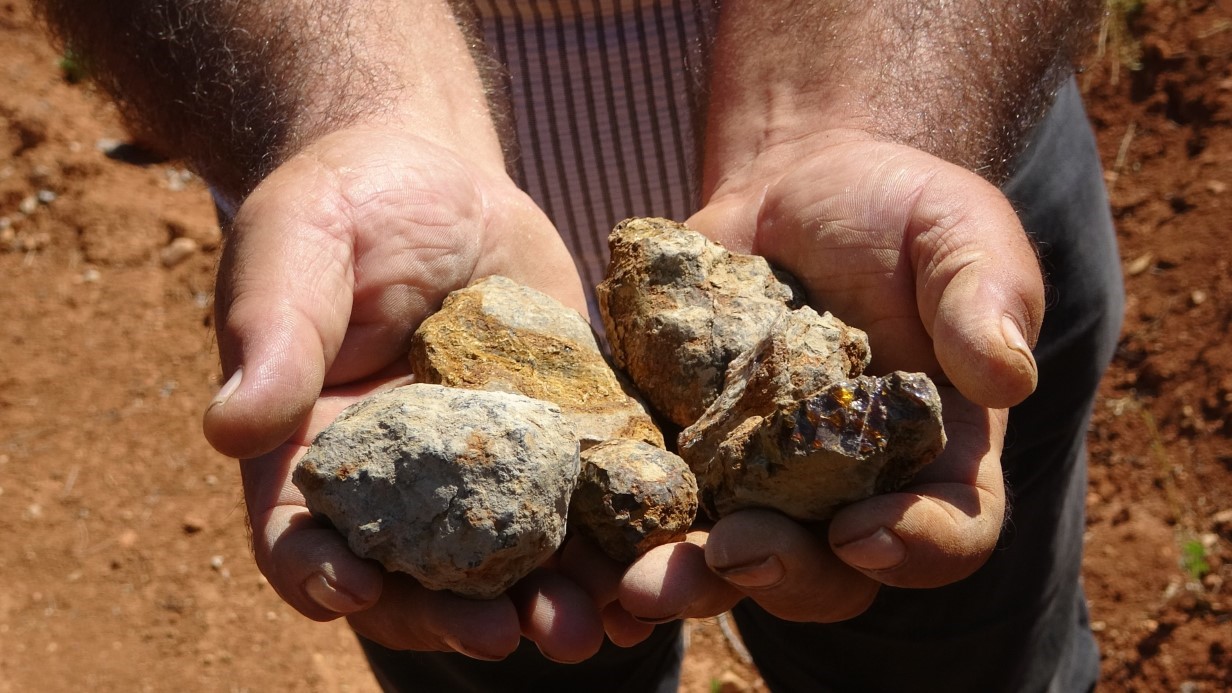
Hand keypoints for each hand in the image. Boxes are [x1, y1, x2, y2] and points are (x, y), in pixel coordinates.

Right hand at [206, 126, 612, 661]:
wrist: (438, 179)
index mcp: (314, 456)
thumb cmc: (342, 207)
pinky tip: (657, 558)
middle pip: (420, 577)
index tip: (359, 591)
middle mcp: (402, 485)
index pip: (302, 542)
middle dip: (459, 616)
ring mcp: (488, 468)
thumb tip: (229, 428)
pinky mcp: (560, 437)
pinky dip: (620, 539)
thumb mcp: (293, 250)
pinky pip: (587, 499)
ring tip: (602, 625)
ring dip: (553, 601)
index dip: (323, 578)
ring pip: (515, 560)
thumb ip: (272, 335)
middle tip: (506, 635)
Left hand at [619, 131, 1043, 622]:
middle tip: (733, 555)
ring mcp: (760, 480)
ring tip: (640, 583)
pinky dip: (624, 528)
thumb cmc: (898, 211)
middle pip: (828, 570)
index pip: (949, 530)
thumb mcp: (959, 232)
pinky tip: (585, 536)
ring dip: (688, 579)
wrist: (799, 188)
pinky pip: (657, 504)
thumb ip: (985, 296)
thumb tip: (1005, 375)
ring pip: (730, 558)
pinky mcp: (686, 450)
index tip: (868, 533)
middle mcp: (849, 490)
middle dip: (783, 575)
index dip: (918, 548)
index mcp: (937, 456)